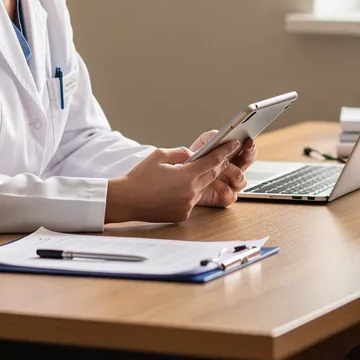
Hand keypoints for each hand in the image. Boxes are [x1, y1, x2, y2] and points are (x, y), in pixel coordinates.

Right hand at [105, 141, 240, 223]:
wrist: (126, 200)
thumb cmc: (140, 177)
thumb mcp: (160, 155)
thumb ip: (181, 153)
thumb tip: (192, 155)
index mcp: (187, 175)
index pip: (213, 161)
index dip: (225, 152)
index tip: (234, 145)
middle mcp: (191, 192)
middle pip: (211, 176)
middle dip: (216, 166)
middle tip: (220, 157)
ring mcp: (187, 205)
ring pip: (201, 189)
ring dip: (199, 180)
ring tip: (187, 174)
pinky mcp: (182, 215)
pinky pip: (191, 201)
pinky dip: (188, 194)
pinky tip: (174, 190)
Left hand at [187, 131, 256, 207]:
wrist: (181, 179)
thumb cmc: (194, 161)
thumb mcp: (201, 146)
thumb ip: (210, 138)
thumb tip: (217, 134)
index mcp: (233, 158)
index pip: (247, 152)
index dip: (250, 147)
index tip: (249, 141)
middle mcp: (235, 171)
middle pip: (248, 165)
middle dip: (245, 157)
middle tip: (236, 152)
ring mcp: (231, 185)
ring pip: (241, 180)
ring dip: (231, 172)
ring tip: (219, 167)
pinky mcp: (223, 198)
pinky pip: (230, 194)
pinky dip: (221, 186)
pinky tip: (212, 182)